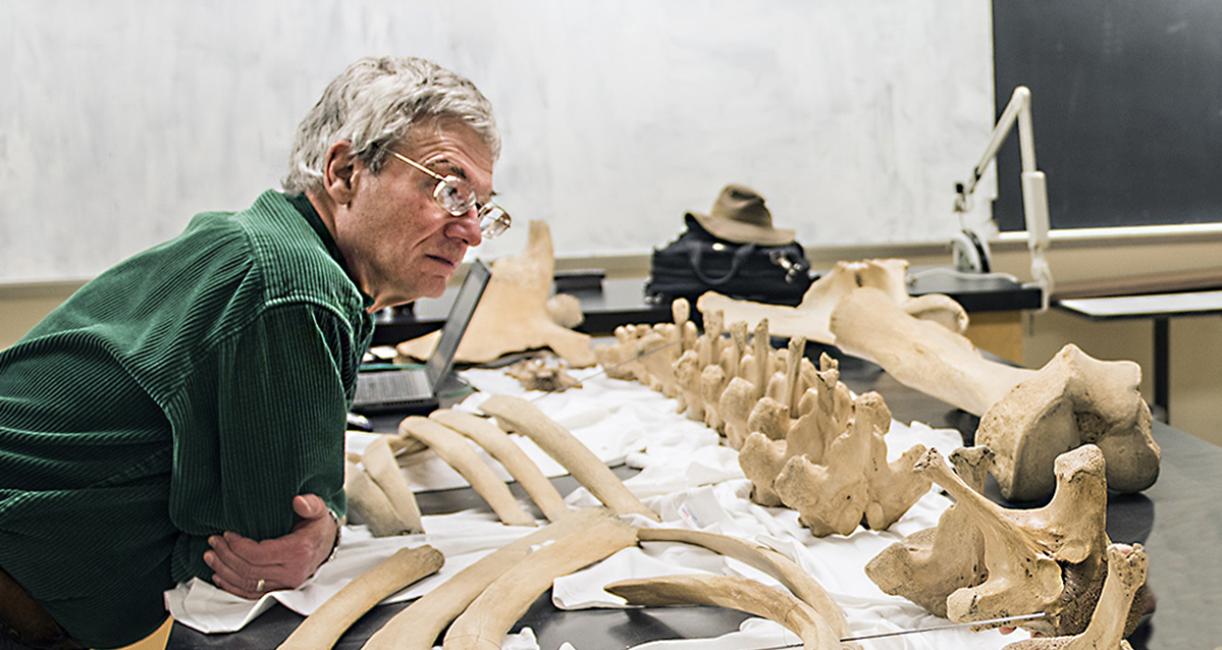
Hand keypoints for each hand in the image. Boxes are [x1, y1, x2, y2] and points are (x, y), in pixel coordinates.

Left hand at [203, 494, 337, 598]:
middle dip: (226, 556)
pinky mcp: (279, 590)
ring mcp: (285, 585)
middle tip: (214, 542)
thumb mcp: (318, 510)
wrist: (326, 545)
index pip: (259, 554)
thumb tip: (298, 501)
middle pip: (249, 570)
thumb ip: (310, 503)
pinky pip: (251, 594)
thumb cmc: (317, 527)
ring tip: (210, 556)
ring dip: (224, 571)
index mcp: (299, 552)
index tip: (226, 534)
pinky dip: (232, 587)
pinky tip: (220, 576)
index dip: (238, 546)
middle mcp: (292, 572)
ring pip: (247, 583)